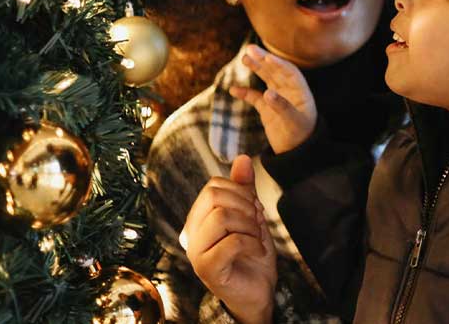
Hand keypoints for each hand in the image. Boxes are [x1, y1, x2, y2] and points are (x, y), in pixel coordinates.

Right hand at [182, 155, 276, 323]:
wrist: (257, 291)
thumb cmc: (251, 254)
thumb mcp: (251, 215)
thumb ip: (244, 188)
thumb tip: (242, 158)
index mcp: (198, 218)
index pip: (214, 185)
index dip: (241, 192)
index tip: (253, 211)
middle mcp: (191, 233)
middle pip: (215, 197)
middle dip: (246, 206)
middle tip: (256, 225)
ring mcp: (196, 252)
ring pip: (222, 216)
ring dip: (250, 226)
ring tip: (255, 239)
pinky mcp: (207, 269)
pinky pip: (232, 242)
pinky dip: (253, 244)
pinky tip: (257, 252)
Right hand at [229, 45, 316, 153]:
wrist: (296, 154)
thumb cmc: (300, 137)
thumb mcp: (293, 122)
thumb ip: (281, 107)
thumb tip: (267, 93)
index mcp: (300, 92)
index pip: (289, 72)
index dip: (278, 63)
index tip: (265, 56)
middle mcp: (290, 93)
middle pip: (276, 72)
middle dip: (263, 60)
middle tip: (249, 49)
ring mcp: (277, 100)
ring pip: (266, 80)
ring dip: (256, 69)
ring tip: (244, 58)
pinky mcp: (268, 110)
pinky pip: (255, 98)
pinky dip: (245, 93)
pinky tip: (233, 90)